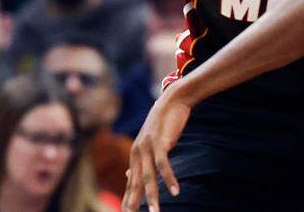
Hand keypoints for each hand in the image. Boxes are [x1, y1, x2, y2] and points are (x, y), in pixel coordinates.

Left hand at [122, 89, 191, 211]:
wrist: (172, 101)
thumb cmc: (162, 124)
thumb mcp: (150, 143)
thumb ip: (139, 161)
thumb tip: (127, 176)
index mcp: (134, 154)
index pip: (130, 182)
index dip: (128, 199)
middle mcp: (137, 152)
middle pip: (135, 183)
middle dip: (134, 202)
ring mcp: (147, 147)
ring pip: (149, 177)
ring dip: (152, 196)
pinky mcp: (160, 142)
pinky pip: (164, 165)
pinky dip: (169, 179)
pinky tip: (176, 192)